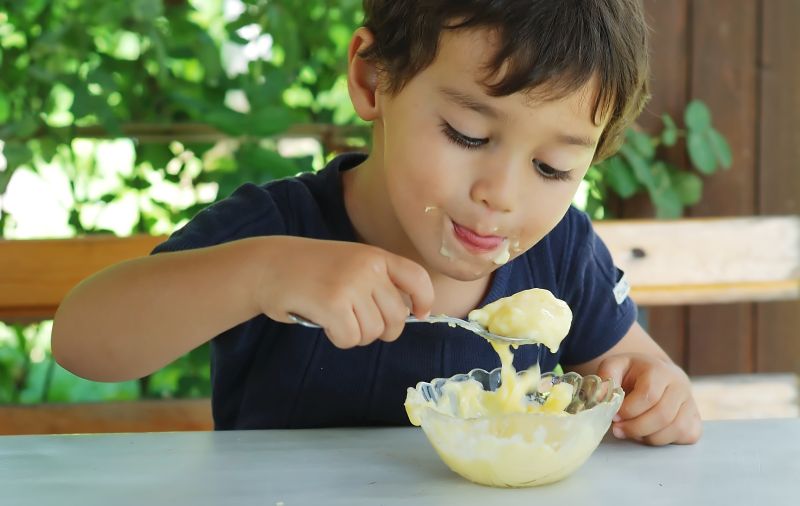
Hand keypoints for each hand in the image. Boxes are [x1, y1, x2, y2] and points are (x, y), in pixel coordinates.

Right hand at [252, 237, 433, 347]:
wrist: (269, 266)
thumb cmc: (311, 270)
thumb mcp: (351, 263)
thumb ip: (377, 282)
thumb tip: (407, 314)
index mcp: (376, 256)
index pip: (417, 278)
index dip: (424, 300)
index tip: (420, 313)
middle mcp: (368, 268)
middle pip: (397, 317)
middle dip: (381, 330)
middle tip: (357, 323)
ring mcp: (351, 285)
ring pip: (373, 332)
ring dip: (355, 335)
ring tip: (335, 318)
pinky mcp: (333, 304)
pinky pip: (350, 339)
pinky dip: (338, 339)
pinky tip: (324, 323)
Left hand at [597, 353, 701, 445]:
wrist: (655, 373)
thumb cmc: (632, 372)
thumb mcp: (614, 366)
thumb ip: (606, 378)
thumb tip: (600, 398)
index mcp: (660, 370)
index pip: (649, 395)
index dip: (629, 410)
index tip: (614, 416)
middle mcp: (680, 385)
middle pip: (663, 415)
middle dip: (636, 428)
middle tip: (618, 430)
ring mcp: (691, 402)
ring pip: (677, 429)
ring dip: (650, 437)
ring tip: (632, 432)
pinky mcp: (696, 418)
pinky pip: (687, 436)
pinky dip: (666, 440)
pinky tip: (649, 434)